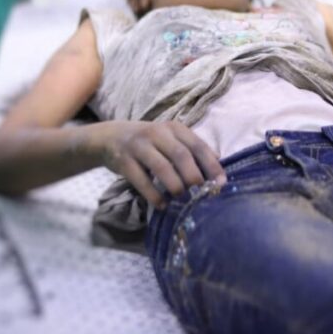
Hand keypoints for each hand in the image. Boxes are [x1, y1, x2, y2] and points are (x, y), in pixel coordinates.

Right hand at [93, 122, 225, 209]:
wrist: (111, 137)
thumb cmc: (149, 142)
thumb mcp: (170, 139)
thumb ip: (191, 149)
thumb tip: (218, 165)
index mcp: (174, 128)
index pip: (197, 145)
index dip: (211, 165)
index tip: (221, 183)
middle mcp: (157, 133)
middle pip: (181, 155)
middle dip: (193, 177)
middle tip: (201, 194)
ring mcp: (139, 146)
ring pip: (161, 166)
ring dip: (175, 186)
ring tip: (182, 200)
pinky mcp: (123, 160)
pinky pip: (140, 180)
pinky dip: (153, 194)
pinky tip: (161, 205)